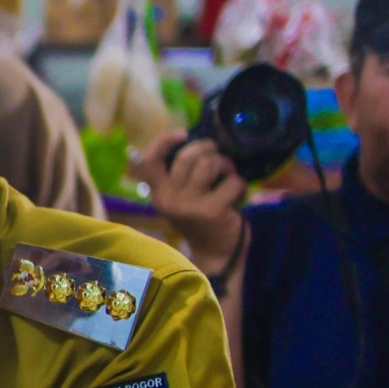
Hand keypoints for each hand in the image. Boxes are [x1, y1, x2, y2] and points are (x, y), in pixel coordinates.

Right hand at [137, 130, 249, 267]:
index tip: (183, 133)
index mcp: (158, 194)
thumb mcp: (182, 197)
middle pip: (188, 156)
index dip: (164, 141)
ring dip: (225, 166)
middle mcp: (168, 200)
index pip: (149, 161)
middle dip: (209, 150)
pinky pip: (232, 181)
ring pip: (209, 164)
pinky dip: (239, 185)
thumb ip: (180, 173)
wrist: (217, 254)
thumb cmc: (202, 217)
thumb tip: (194, 137)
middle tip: (218, 157)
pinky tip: (236, 197)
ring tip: (227, 178)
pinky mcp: (212, 211)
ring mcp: (189, 206)